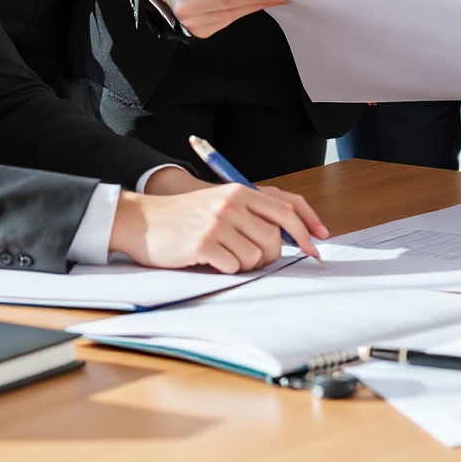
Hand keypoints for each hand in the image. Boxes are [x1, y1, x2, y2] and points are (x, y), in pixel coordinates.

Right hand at [108, 179, 330, 270]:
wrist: (144, 220)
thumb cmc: (185, 217)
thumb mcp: (221, 203)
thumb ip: (251, 213)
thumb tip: (287, 237)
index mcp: (240, 192)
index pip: (287, 209)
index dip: (307, 230)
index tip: (317, 246)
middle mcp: (232, 204)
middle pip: (274, 240)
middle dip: (269, 257)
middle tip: (251, 259)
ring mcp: (218, 223)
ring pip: (255, 257)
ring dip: (243, 264)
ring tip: (222, 255)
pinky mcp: (204, 243)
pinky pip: (232, 267)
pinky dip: (225, 269)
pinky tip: (209, 259)